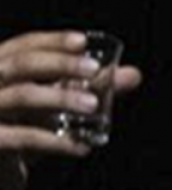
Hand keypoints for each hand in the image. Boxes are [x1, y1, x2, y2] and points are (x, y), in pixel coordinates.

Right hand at [0, 31, 142, 189]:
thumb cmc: (24, 133)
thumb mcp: (57, 110)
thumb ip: (91, 90)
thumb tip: (133, 75)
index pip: (24, 46)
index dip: (52, 41)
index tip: (83, 42)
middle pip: (19, 64)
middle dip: (59, 63)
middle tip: (94, 70)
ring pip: (21, 95)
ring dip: (60, 98)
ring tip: (93, 105)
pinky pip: (21, 138)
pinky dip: (55, 141)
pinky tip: (82, 147)